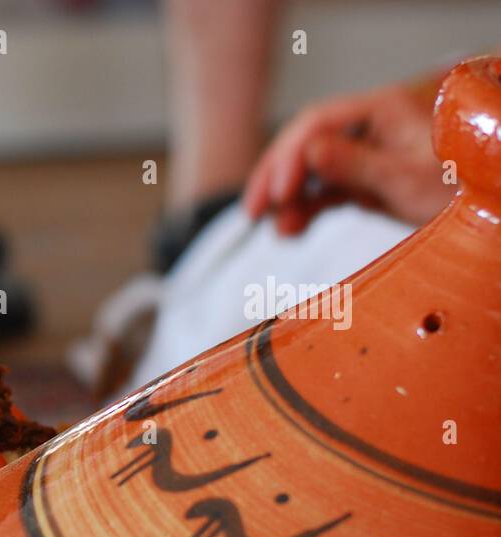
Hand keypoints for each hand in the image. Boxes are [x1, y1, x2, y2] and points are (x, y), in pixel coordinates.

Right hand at [243, 83, 453, 233]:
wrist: (488, 207)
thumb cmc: (459, 187)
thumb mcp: (405, 178)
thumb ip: (355, 164)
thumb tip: (308, 154)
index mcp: (381, 111)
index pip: (317, 124)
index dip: (289, 157)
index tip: (277, 194)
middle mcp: (367, 127)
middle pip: (305, 143)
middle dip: (276, 177)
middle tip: (255, 211)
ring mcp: (364, 153)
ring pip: (310, 170)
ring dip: (288, 199)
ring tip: (278, 230)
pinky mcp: (364, 179)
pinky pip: (324, 190)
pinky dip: (305, 210)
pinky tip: (292, 229)